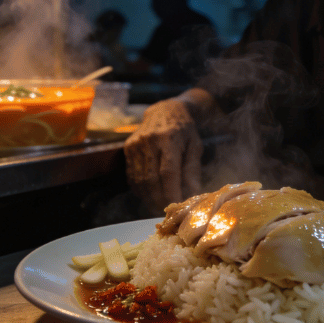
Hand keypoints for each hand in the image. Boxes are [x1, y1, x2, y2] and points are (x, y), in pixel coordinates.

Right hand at [124, 99, 203, 214]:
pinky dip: (140, 189)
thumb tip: (193, 194)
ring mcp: (136, 144)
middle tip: (168, 212)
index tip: (178, 206)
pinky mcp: (128, 148)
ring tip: (159, 206)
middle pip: (151, 179)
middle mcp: (149, 141)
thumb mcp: (195, 146)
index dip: (171, 193)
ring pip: (140, 180)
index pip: (168, 172)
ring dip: (149, 197)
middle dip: (159, 199)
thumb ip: (193, 169)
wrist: (164, 110)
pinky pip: (132, 175)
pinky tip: (149, 195)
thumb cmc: (184, 130)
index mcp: (169, 139)